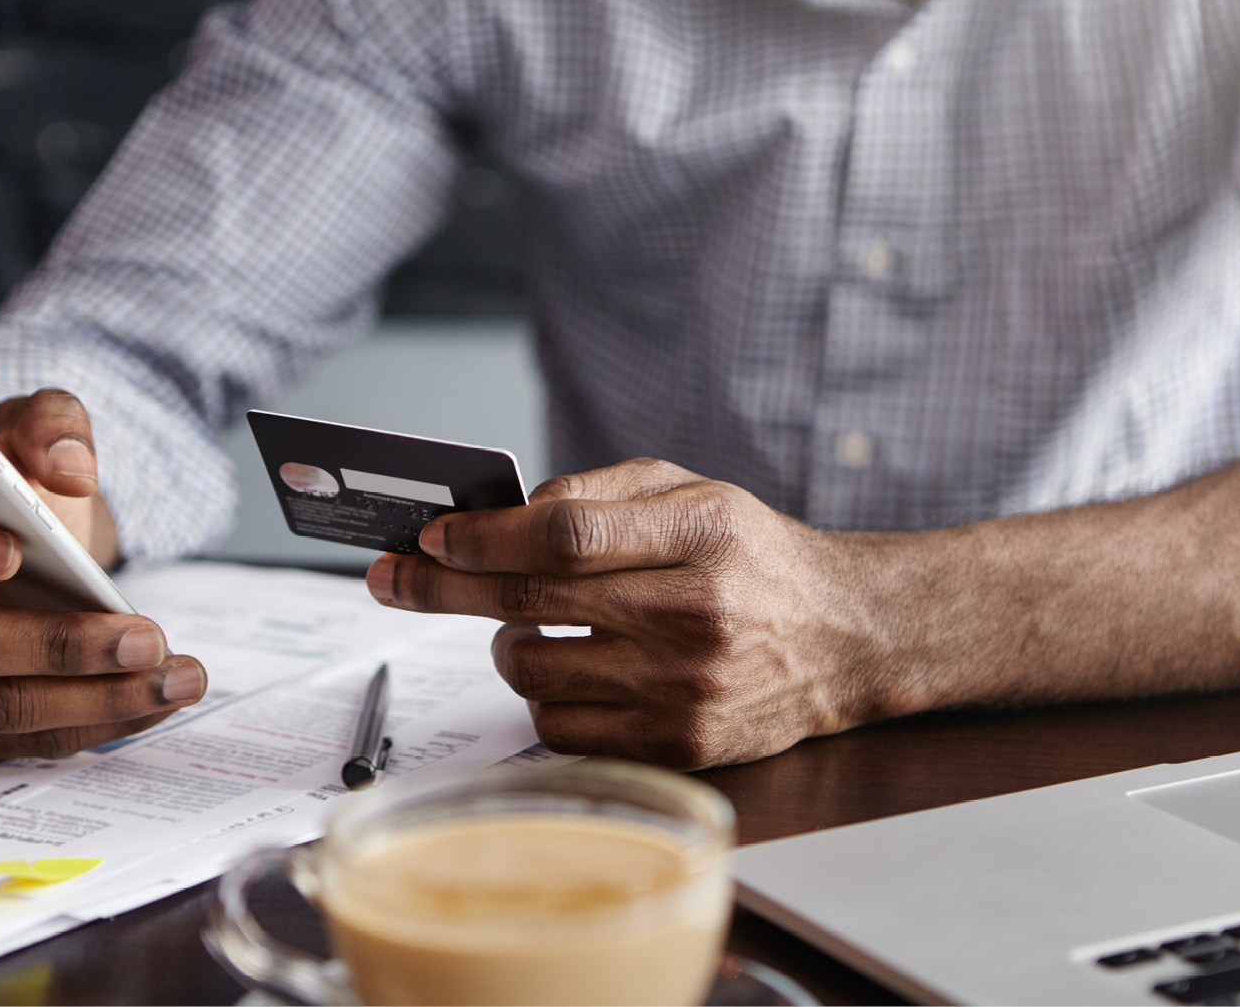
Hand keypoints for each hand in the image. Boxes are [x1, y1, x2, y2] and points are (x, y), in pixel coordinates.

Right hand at [0, 388, 206, 760]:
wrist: (34, 551)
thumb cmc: (16, 494)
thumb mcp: (34, 435)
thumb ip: (50, 424)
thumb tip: (69, 467)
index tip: (13, 548)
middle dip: (56, 645)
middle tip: (144, 636)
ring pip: (0, 706)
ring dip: (100, 696)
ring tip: (178, 674)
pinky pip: (32, 740)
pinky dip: (105, 722)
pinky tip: (160, 696)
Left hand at [365, 459, 894, 769]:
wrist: (842, 637)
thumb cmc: (752, 556)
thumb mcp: (693, 492)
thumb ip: (600, 492)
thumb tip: (501, 517)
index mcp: (701, 534)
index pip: (565, 534)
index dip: (484, 538)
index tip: (431, 538)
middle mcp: (695, 615)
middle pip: (533, 603)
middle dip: (445, 588)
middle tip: (396, 578)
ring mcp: (686, 690)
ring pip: (534, 673)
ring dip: (505, 644)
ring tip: (526, 625)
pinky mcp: (679, 746)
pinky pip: (562, 729)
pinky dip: (543, 697)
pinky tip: (570, 670)